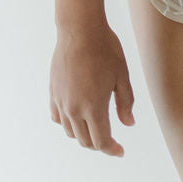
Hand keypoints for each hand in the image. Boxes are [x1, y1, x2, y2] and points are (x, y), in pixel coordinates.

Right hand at [50, 21, 134, 156]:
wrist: (79, 30)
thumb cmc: (105, 49)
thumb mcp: (122, 75)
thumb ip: (126, 102)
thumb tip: (129, 123)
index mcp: (94, 107)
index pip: (101, 141)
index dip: (112, 149)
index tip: (120, 151)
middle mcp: (74, 109)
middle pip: (85, 140)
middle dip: (99, 144)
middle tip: (111, 139)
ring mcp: (61, 102)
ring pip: (70, 131)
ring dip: (83, 135)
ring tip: (96, 127)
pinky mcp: (53, 93)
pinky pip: (58, 118)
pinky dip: (68, 123)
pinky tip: (77, 116)